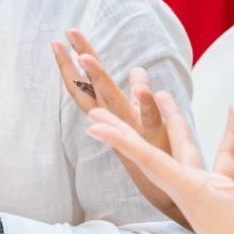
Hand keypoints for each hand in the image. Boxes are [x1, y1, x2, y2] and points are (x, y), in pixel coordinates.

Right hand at [52, 30, 183, 220]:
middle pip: (92, 89)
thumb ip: (140, 95)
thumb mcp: (148, 120)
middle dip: (75, 65)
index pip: (86, 88)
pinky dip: (147, 104)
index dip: (70, 66)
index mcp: (116, 116)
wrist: (175, 193)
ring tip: (88, 58)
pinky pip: (152, 119)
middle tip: (61, 41)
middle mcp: (120, 122)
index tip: (58, 41)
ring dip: (99, 80)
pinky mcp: (158, 138)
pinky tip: (143, 87)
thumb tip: (138, 70)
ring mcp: (136, 129)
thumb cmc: (160, 154)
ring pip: (115, 102)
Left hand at [86, 93, 233, 233]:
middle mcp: (188, 186)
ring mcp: (202, 187)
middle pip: (148, 153)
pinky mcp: (220, 189)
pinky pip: (221, 155)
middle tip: (95, 113)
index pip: (149, 159)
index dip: (123, 140)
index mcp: (189, 188)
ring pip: (182, 146)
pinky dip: (230, 134)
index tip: (95, 127)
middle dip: (125, 132)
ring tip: (161, 92)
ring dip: (173, 120)